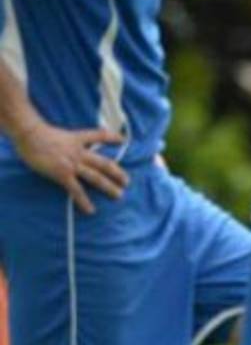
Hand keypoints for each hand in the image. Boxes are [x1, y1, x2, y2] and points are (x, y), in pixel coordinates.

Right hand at [12, 119, 127, 213]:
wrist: (30, 135)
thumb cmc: (40, 134)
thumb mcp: (61, 133)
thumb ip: (71, 140)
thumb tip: (74, 144)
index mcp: (79, 139)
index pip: (100, 136)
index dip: (112, 137)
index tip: (122, 140)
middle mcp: (80, 152)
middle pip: (104, 163)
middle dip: (117, 173)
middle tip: (127, 182)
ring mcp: (73, 163)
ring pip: (96, 177)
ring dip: (109, 187)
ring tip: (118, 195)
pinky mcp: (63, 174)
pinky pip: (76, 190)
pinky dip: (84, 201)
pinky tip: (91, 210)